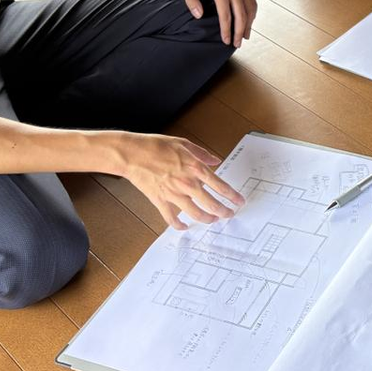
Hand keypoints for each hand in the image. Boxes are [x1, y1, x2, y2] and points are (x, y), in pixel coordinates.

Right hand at [114, 133, 245, 230]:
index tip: (239, 201)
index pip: (220, 186)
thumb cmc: (155, 146)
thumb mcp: (183, 144)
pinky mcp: (160, 200)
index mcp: (195, 168)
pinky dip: (178, 225)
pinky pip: (171, 218)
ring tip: (213, 220)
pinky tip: (184, 227)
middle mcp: (187, 183)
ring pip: (196, 213)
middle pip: (212, 204)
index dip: (233, 196)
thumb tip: (215, 160)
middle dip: (224, 212)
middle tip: (230, 214)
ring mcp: (174, 194)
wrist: (132, 153)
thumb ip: (202, 154)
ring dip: (207, 219)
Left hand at [181, 0, 257, 47]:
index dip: (226, 30)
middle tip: (237, 44)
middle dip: (239, 32)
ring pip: (249, 9)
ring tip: (244, 36)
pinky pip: (252, 1)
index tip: (225, 41)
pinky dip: (252, 13)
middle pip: (241, 15)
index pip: (226, 15)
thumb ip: (191, 0)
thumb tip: (199, 16)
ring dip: (248, 24)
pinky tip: (249, 22)